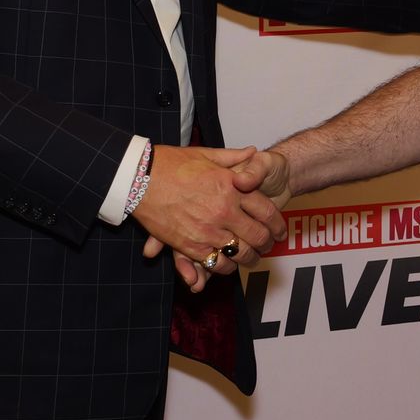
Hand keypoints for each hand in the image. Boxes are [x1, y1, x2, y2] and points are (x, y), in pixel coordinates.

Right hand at [131, 145, 283, 291]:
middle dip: (267, 244)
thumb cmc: (172, 163)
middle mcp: (224, 210)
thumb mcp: (207, 154)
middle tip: (269, 247)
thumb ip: (234, 157)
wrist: (140, 177)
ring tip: (252, 259)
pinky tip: (229, 265)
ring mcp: (208, 229)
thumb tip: (252, 152)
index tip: (279, 230)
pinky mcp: (190, 245)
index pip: (266, 211)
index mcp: (231, 187)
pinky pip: (216, 262)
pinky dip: (225, 267)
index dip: (277, 224)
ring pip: (240, 253)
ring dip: (249, 258)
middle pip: (257, 236)